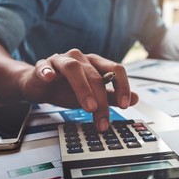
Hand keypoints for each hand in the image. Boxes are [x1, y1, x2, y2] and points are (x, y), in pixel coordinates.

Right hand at [19, 49, 138, 130]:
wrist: (41, 86)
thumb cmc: (68, 88)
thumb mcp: (93, 95)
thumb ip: (112, 96)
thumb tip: (136, 99)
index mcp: (95, 63)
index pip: (115, 69)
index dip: (122, 86)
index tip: (125, 105)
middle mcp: (80, 58)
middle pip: (95, 75)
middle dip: (101, 100)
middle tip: (103, 120)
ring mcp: (61, 60)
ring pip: (73, 68)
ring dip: (82, 88)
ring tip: (89, 107)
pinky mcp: (43, 66)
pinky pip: (44, 66)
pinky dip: (47, 71)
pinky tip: (50, 77)